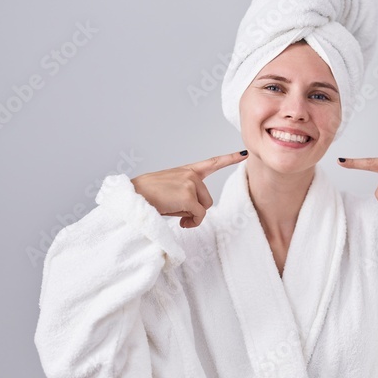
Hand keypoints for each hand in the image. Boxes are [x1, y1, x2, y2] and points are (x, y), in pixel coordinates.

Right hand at [131, 150, 247, 228]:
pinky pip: (199, 216)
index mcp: (186, 170)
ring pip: (204, 208)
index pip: (212, 163)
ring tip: (173, 211)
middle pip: (207, 199)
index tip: (244, 154)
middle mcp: (191, 174)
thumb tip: (196, 214)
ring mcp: (190, 184)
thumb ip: (186, 193)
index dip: (229, 158)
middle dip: (195, 209)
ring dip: (191, 215)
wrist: (133, 196)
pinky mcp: (188, 196)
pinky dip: (191, 223)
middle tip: (176, 209)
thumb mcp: (170, 190)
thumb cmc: (148, 196)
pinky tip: (180, 222)